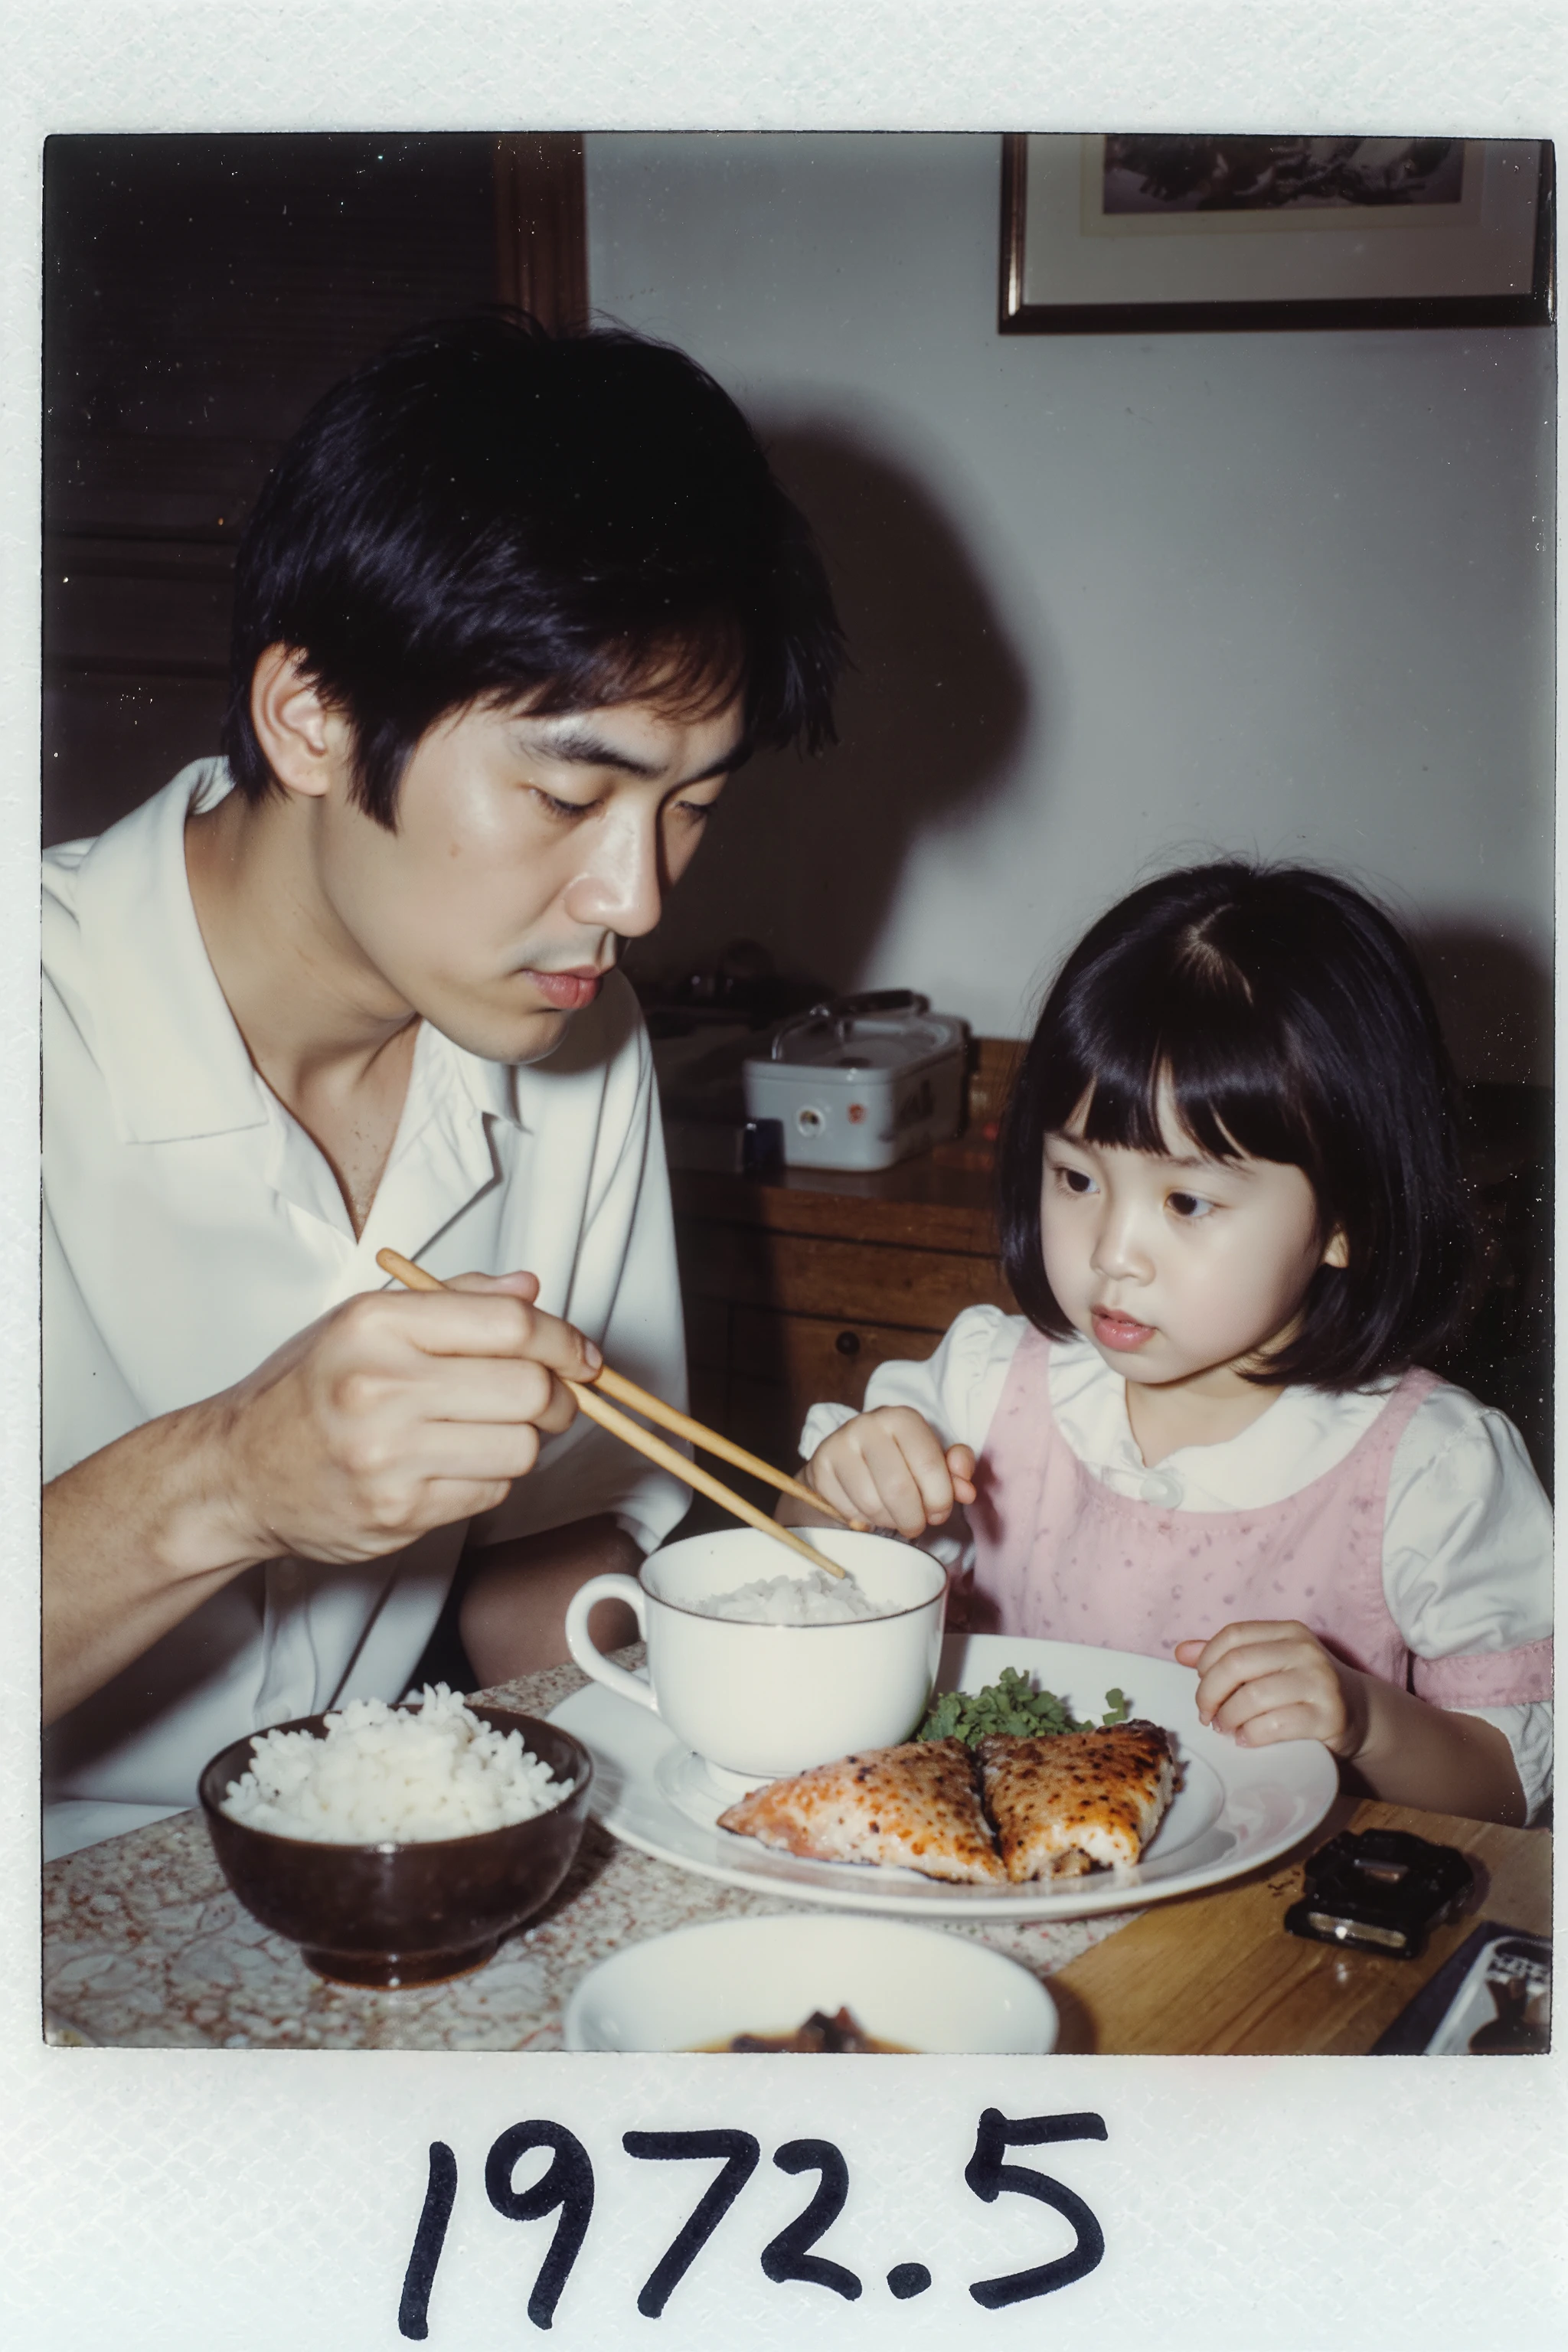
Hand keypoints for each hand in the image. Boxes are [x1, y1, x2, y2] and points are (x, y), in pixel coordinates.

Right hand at [213, 1270, 601, 1568]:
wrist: (235, 1473)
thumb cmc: (306, 1390)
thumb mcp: (364, 1321)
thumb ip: (455, 1300)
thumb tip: (533, 1290)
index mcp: (376, 1324)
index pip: (509, 1325)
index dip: (563, 1341)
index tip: (581, 1356)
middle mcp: (380, 1387)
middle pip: (529, 1389)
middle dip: (559, 1396)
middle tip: (551, 1398)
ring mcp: (387, 1456)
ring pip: (521, 1448)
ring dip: (524, 1442)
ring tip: (491, 1430)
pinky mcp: (397, 1513)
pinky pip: (490, 1492)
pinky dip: (489, 1478)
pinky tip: (454, 1463)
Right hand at [804, 1408, 976, 1540]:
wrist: (848, 1460)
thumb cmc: (900, 1460)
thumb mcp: (932, 1460)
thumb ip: (956, 1471)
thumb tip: (967, 1491)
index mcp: (903, 1418)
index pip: (930, 1466)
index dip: (940, 1499)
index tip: (939, 1513)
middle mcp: (868, 1424)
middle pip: (898, 1489)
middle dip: (913, 1518)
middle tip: (916, 1525)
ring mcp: (839, 1443)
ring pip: (871, 1503)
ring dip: (887, 1521)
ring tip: (892, 1516)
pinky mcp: (820, 1466)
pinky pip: (847, 1510)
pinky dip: (862, 1520)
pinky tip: (868, 1511)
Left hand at [1174, 1620, 1369, 1757]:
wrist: (1360, 1715)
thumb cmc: (1303, 1688)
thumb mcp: (1270, 1664)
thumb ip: (1228, 1656)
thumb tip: (1181, 1651)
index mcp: (1288, 1632)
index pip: (1233, 1635)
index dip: (1206, 1661)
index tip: (1202, 1685)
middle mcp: (1305, 1652)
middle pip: (1236, 1664)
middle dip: (1210, 1693)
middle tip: (1207, 1715)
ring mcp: (1321, 1683)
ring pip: (1253, 1696)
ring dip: (1228, 1718)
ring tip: (1226, 1728)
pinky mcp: (1330, 1717)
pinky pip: (1275, 1725)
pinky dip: (1251, 1735)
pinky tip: (1246, 1739)